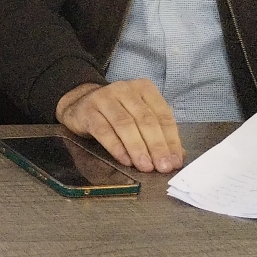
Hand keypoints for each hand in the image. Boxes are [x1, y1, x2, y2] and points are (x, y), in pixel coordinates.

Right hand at [54, 79, 184, 173]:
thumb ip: (158, 133)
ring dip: (137, 148)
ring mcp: (104, 98)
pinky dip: (116, 147)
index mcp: (144, 88)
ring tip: (145, 167)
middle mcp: (125, 89)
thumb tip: (177, 158)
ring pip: (125, 125)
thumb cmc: (117, 113)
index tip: (175, 161)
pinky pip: (104, 131)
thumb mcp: (139, 116)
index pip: (163, 115)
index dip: (171, 140)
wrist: (80, 104)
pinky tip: (125, 160)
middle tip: (162, 167)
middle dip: (156, 146)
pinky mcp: (88, 111)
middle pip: (145, 120)